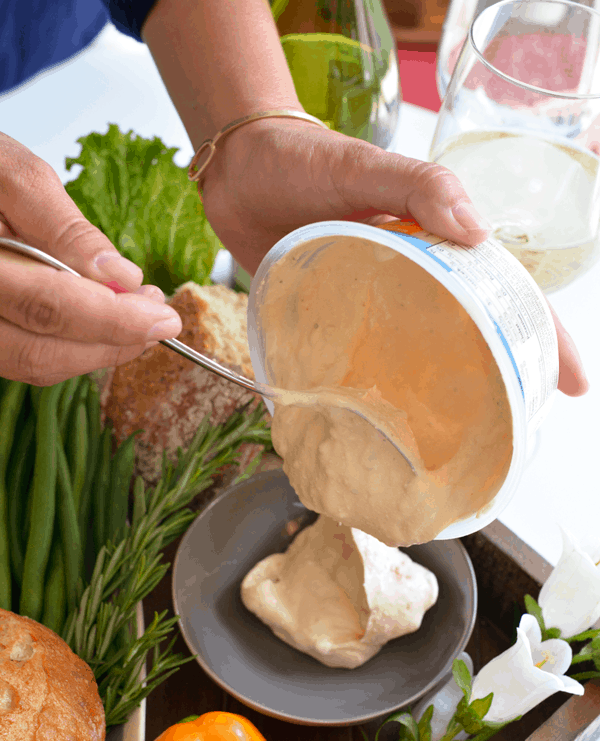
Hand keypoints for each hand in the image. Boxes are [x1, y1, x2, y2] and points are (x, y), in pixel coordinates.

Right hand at [0, 134, 181, 384]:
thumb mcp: (10, 174)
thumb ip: (64, 227)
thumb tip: (122, 277)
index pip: (46, 308)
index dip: (113, 320)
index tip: (162, 315)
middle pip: (40, 353)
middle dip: (111, 343)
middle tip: (159, 320)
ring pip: (32, 364)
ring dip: (94, 351)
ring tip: (136, 318)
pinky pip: (23, 356)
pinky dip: (70, 346)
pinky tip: (100, 321)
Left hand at [201, 118, 587, 397]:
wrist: (236, 171)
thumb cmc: (303, 160)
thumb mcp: (365, 165)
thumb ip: (418, 185)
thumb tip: (477, 233)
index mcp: (433, 243)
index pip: (502, 290)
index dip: (542, 333)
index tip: (570, 380)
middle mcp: (409, 278)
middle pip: (470, 331)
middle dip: (504, 374)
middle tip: (521, 424)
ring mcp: (370, 302)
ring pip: (420, 354)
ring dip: (445, 392)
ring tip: (465, 438)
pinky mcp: (330, 319)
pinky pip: (362, 359)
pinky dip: (380, 389)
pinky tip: (386, 424)